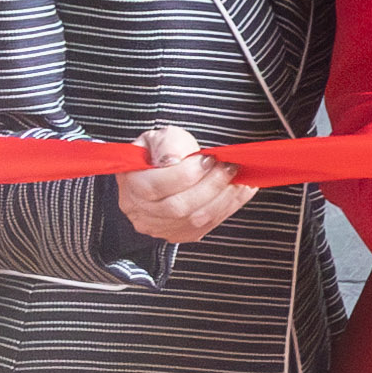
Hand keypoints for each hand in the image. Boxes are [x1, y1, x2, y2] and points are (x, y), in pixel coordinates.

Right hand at [116, 126, 248, 248]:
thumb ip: (168, 145)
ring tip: (240, 178)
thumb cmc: (161, 151)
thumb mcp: (160, 137)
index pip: (158, 186)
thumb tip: (175, 161)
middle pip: (180, 207)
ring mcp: (160, 228)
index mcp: (131, 184)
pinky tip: (240, 190)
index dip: (188, 173)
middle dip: (211, 185)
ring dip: (225, 198)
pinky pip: (208, 226)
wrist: (162, 170)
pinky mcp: (181, 235)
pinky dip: (229, 207)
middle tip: (231, 166)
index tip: (210, 158)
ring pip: (196, 220)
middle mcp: (141, 212)